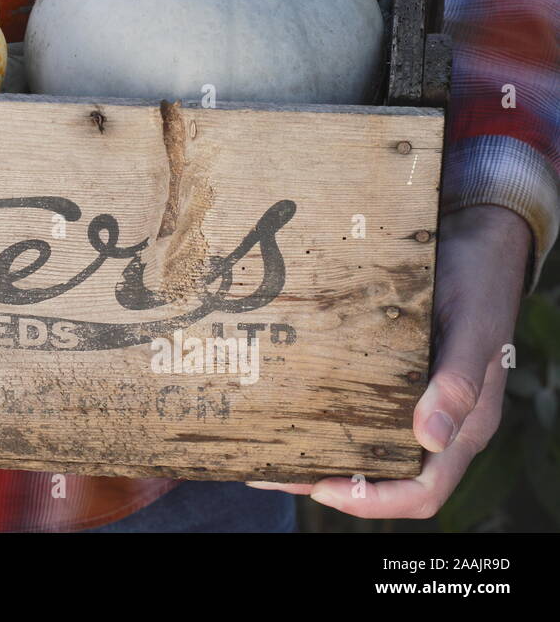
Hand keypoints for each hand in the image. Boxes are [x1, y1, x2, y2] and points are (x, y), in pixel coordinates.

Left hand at [248, 204, 530, 518]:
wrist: (472, 241)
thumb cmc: (478, 285)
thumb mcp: (474, 330)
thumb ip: (459, 383)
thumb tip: (429, 439)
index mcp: (464, 426)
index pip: (422, 490)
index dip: (373, 501)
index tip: (322, 488)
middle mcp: (435, 422)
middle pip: (383, 476)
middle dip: (328, 481)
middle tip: (272, 471)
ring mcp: (411, 400)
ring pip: (364, 445)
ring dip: (318, 452)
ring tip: (263, 448)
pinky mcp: (389, 376)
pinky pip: (357, 409)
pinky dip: (322, 415)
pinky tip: (283, 406)